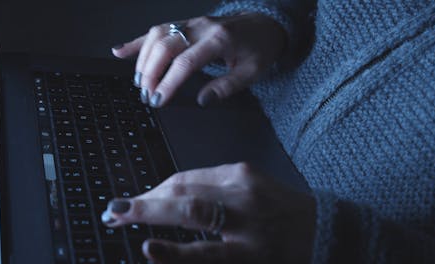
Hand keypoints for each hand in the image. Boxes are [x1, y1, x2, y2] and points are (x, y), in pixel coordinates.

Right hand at [101, 162, 315, 262]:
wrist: (318, 225)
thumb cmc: (282, 253)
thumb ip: (205, 258)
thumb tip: (161, 248)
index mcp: (251, 252)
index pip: (205, 253)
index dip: (172, 253)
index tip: (146, 248)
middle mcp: (248, 214)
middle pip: (188, 207)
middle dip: (145, 208)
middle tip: (115, 213)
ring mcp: (245, 185)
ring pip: (187, 183)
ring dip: (154, 193)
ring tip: (131, 204)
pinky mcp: (243, 169)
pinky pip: (199, 174)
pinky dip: (175, 184)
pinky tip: (161, 192)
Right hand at [112, 14, 285, 106]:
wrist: (265, 23)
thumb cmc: (260, 47)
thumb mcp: (252, 72)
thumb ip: (227, 86)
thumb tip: (202, 100)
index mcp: (218, 40)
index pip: (185, 63)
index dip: (168, 82)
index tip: (158, 99)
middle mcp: (201, 27)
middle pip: (165, 47)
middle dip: (150, 73)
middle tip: (146, 95)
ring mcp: (191, 23)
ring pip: (157, 35)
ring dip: (143, 59)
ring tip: (138, 81)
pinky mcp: (185, 23)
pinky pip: (157, 29)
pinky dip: (138, 41)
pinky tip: (122, 50)